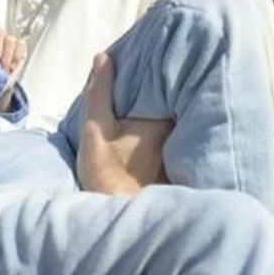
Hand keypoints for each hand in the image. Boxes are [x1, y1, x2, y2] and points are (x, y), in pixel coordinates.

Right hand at [76, 53, 170, 195]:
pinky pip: (173, 136)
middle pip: (176, 101)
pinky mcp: (173, 164)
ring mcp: (177, 149)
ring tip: (154, 90)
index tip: (158, 54)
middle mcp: (176, 132)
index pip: (173, 85)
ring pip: (175, 118)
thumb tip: (103, 57)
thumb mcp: (96, 130)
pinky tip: (151, 125)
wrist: (120, 220)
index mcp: (162, 120)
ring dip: (167, 106)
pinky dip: (165, 127)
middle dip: (168, 87)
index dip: (166, 69)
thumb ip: (99, 93)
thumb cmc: (108, 176)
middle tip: (156, 68)